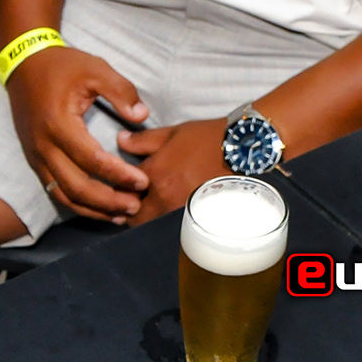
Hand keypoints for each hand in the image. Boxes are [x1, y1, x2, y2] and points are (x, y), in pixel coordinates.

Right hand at [5, 46, 150, 221]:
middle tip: (136, 204)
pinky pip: (55, 190)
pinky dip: (77, 203)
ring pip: (63, 195)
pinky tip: (99, 208)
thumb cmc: (63, 66)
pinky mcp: (35, 160)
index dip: (118, 174)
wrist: (24, 64)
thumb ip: (121, 91)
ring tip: (121, 214)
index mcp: (59, 123)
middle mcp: (43, 145)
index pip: (91, 159)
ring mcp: (36, 156)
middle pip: (76, 186)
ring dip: (93, 209)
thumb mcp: (96, 69)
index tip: (143, 180)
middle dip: (108, 201)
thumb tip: (142, 116)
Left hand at [115, 118, 229, 224]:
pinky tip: (172, 215)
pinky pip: (173, 228)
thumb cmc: (207, 138)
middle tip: (136, 205)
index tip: (123, 189)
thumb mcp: (173, 133)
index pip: (122, 190)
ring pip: (154, 225)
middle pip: (135, 217)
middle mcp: (163, 197)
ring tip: (155, 211)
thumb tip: (120, 140)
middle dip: (131, 212)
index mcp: (154, 174)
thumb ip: (143, 140)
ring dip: (150, 219)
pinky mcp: (196, 219)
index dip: (119, 190)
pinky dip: (168, 224)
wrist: (241, 149)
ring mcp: (180, 212)